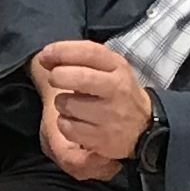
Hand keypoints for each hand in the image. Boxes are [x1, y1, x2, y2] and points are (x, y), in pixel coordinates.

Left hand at [29, 39, 149, 181]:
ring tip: (73, 105)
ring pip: (67, 104)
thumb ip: (82, 58)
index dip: (61, 51)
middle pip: (77, 78)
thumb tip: (46, 56)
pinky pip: (67, 127)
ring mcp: (110, 116)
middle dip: (57, 76)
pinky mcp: (102, 139)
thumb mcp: (110, 68)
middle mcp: (117, 90)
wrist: (144, 128)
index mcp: (118, 68)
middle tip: (56, 79)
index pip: (88, 52)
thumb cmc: (117, 92)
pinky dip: (65, 124)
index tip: (45, 56)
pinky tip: (76, 122)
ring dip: (61, 104)